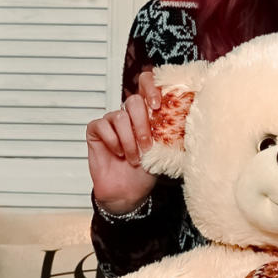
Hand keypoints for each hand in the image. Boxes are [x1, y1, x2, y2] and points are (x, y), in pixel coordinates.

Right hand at [87, 72, 161, 214]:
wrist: (128, 192)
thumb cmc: (146, 171)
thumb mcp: (163, 149)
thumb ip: (167, 131)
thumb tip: (181, 117)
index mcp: (146, 114)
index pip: (146, 85)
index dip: (151, 87)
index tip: (158, 105)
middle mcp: (128, 114)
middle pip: (133, 101)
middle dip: (143, 125)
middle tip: (147, 146)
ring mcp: (111, 121)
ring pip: (120, 117)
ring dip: (129, 140)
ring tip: (134, 158)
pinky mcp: (96, 130)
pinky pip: (102, 126)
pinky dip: (113, 141)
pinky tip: (118, 153)